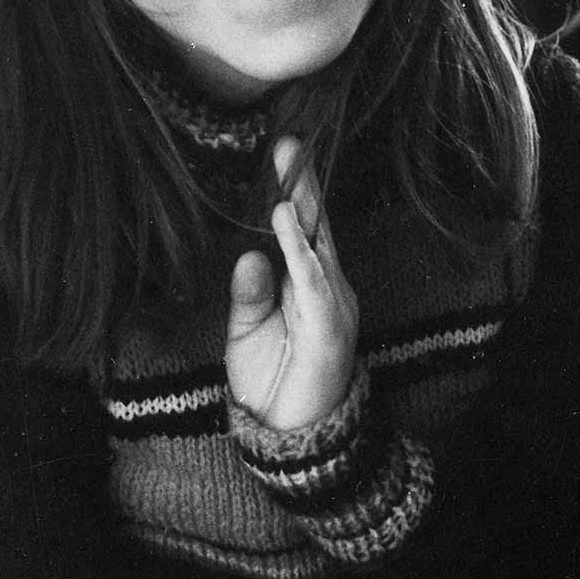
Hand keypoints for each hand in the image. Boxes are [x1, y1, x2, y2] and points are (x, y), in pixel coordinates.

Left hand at [225, 138, 357, 429]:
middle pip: (314, 226)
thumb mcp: (248, 332)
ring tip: (286, 169)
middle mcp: (326, 288)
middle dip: (302, 184)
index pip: (301, 230)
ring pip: (318, 246)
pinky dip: (299, 251)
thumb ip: (250, 294)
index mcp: (309, 285)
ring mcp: (332, 305)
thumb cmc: (273, 383)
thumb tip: (248, 255)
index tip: (279, 154)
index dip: (291, 192)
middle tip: (287, 142)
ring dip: (301, 207)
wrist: (294, 436)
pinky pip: (313, 282)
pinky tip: (285, 224)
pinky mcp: (329, 327)